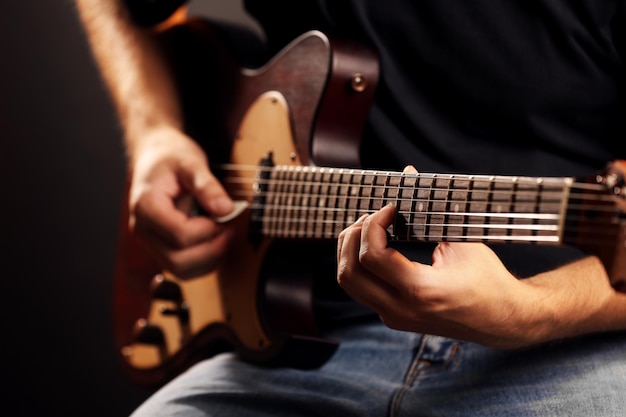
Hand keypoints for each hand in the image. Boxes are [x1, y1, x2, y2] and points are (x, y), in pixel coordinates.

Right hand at [128, 126, 234, 277]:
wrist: (155, 155)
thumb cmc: (170, 156)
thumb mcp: (191, 162)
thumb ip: (208, 186)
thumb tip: (225, 210)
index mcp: (146, 207)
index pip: (180, 235)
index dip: (209, 229)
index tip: (225, 214)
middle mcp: (143, 229)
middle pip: (178, 261)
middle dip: (210, 249)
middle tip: (229, 228)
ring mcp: (150, 241)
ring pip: (180, 270)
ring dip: (208, 259)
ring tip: (224, 234)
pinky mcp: (160, 247)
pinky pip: (182, 268)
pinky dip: (203, 261)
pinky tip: (215, 241)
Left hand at [336, 169, 546, 347]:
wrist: (503, 321)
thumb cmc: (488, 280)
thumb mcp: (463, 242)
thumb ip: (431, 207)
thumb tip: (408, 172)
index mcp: (420, 291)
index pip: (372, 256)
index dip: (374, 225)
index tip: (390, 209)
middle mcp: (401, 309)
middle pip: (349, 273)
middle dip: (352, 237)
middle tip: (371, 217)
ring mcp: (395, 317)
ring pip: (350, 283)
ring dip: (350, 251)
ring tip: (367, 229)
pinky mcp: (394, 318)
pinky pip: (362, 289)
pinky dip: (359, 264)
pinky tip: (374, 246)